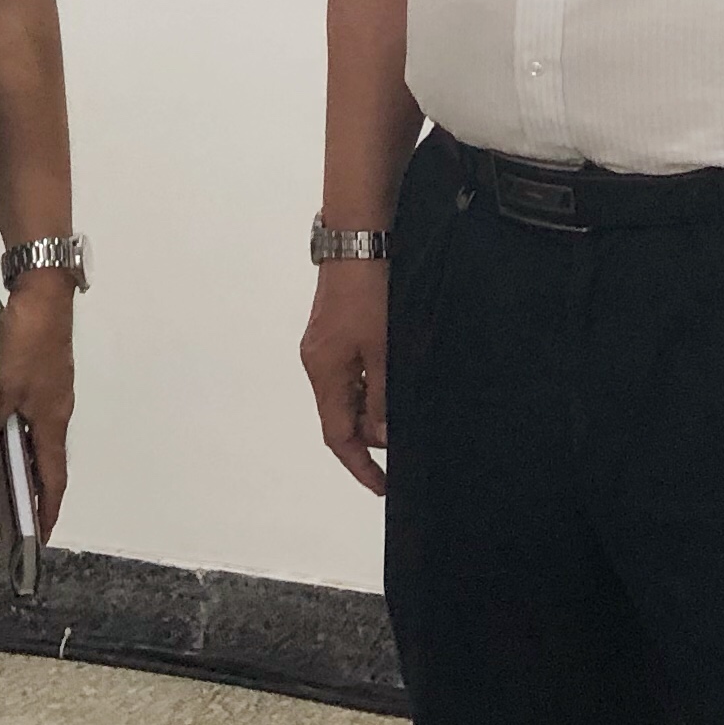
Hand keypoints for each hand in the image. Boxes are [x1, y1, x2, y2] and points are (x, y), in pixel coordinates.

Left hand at [0, 275, 75, 530]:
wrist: (43, 292)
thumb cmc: (25, 343)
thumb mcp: (1, 386)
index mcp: (53, 420)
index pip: (53, 477)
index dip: (47, 508)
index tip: (41, 537)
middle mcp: (58, 409)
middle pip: (48, 457)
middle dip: (35, 487)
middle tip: (16, 511)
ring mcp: (54, 389)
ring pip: (39, 433)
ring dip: (24, 455)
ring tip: (1, 473)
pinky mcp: (45, 371)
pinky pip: (33, 412)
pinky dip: (19, 429)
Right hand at [298, 260, 388, 498]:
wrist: (357, 240)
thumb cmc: (367, 291)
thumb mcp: (382, 349)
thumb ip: (382, 396)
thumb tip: (382, 434)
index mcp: (323, 372)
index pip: (337, 435)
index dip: (359, 465)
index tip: (382, 485)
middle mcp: (317, 363)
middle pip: (341, 416)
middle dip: (371, 434)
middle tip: (405, 438)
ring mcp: (324, 347)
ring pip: (349, 394)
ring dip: (374, 408)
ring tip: (404, 407)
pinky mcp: (335, 332)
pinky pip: (352, 373)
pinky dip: (371, 385)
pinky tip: (394, 379)